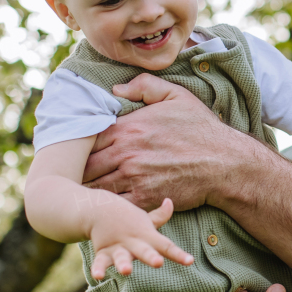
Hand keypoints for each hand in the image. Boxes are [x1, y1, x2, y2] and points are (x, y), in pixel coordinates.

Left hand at [84, 74, 252, 210]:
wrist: (224, 163)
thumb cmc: (201, 129)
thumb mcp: (176, 95)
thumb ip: (143, 86)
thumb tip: (115, 89)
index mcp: (128, 128)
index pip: (86, 138)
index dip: (77, 146)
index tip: (74, 150)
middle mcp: (126, 153)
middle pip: (85, 165)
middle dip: (75, 171)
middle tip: (68, 175)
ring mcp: (134, 177)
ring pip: (95, 187)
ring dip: (85, 190)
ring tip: (77, 192)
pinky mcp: (144, 198)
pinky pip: (114, 205)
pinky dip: (105, 206)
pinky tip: (102, 205)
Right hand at [90, 197, 193, 278]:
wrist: (98, 207)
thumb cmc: (127, 218)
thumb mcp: (144, 219)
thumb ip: (159, 216)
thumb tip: (170, 202)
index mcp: (147, 236)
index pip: (166, 246)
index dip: (178, 254)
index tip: (190, 261)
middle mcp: (134, 243)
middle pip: (144, 251)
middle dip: (151, 257)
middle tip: (158, 263)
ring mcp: (118, 247)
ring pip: (121, 257)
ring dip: (123, 264)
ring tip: (126, 271)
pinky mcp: (103, 252)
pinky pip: (100, 262)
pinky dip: (98, 268)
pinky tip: (97, 276)